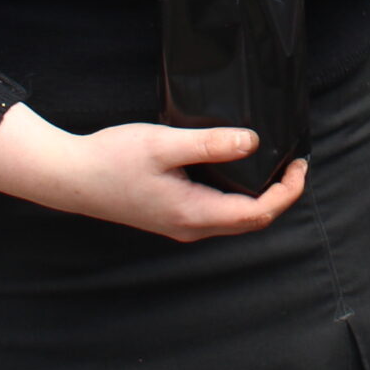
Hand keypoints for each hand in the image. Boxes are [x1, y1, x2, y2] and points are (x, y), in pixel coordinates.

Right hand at [0, 104, 304, 240]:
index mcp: (193, 214)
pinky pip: (217, 214)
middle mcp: (191, 227)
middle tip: (294, 164)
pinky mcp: (172, 216)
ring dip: (260, 198)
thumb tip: (253, 142)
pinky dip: (238, 196)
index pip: (257, 214)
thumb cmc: (112, 159)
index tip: (299, 164)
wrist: (70, 177)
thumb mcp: (164, 144)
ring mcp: (180, 225)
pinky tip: (239, 171)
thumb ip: (210, 143)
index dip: (286, 192)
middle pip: (251, 222)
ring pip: (234, 220)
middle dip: (280, 196)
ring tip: (274, 166)